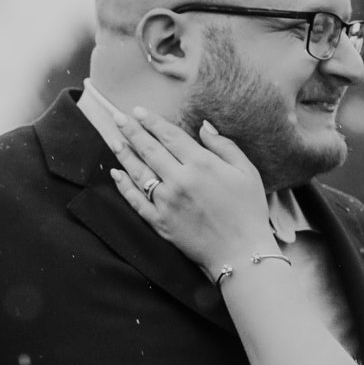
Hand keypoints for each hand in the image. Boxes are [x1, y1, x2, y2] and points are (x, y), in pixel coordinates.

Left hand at [106, 109, 277, 273]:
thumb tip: (203, 126)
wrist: (241, 253)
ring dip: (124, 154)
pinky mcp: (160, 222)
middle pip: (149, 149)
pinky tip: (116, 174)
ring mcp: (166, 202)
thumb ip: (224, 146)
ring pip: (138, 172)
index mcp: (201, 164)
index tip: (139, 111)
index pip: (169, 135)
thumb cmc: (249, 211)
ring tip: (114, 140)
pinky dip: (124, 186)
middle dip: (131, 131)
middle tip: (118, 118)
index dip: (152, 121)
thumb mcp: (246, 171)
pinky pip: (135, 200)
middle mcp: (179, 180)